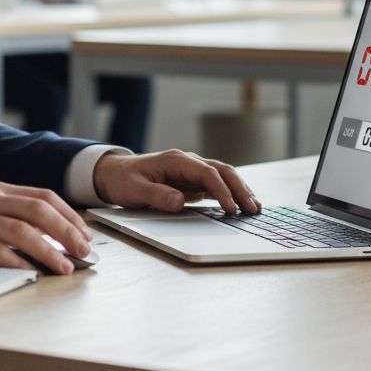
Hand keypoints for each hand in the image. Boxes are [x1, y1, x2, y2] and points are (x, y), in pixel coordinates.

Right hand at [0, 182, 93, 274]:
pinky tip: (32, 273)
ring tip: (65, 268)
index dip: (68, 215)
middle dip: (68, 232)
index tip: (83, 234)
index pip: (43, 196)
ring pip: (24, 231)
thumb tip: (40, 232)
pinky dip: (19, 263)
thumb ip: (3, 211)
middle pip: (40, 210)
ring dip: (50, 251)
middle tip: (84, 251)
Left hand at [92, 149, 261, 215]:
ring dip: (239, 190)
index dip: (222, 190)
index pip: (207, 173)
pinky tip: (240, 205)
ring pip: (223, 176)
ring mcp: (191, 171)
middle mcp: (188, 162)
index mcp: (176, 161)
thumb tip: (179, 201)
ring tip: (254, 208)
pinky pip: (216, 185)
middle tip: (253, 209)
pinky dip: (230, 194)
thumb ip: (156, 195)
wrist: (115, 174)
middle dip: (240, 189)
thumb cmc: (123, 180)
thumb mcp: (134, 189)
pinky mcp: (191, 181)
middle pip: (222, 171)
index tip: (231, 208)